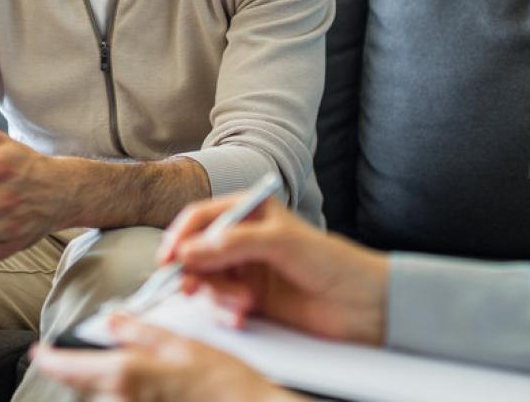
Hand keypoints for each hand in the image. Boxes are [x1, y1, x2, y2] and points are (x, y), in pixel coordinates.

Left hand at [30, 314, 295, 401]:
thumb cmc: (221, 381)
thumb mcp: (181, 343)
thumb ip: (140, 331)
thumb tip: (111, 320)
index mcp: (126, 373)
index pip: (69, 369)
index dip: (49, 360)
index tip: (38, 353)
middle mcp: (122, 401)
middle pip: (82, 388)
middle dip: (75, 373)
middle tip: (73, 357)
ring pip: (100, 398)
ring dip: (95, 385)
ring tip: (101, 369)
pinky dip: (115, 395)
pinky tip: (130, 386)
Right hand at [159, 196, 388, 344]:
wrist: (362, 304)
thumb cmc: (330, 262)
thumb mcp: (280, 243)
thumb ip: (232, 244)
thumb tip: (188, 251)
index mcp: (249, 211)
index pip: (200, 217)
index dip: (179, 236)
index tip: (167, 259)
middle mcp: (241, 238)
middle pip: (196, 252)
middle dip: (196, 272)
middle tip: (194, 288)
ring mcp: (244, 270)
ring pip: (207, 281)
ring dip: (217, 295)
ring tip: (243, 304)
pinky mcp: (249, 299)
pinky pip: (220, 305)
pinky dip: (225, 313)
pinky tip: (242, 318)